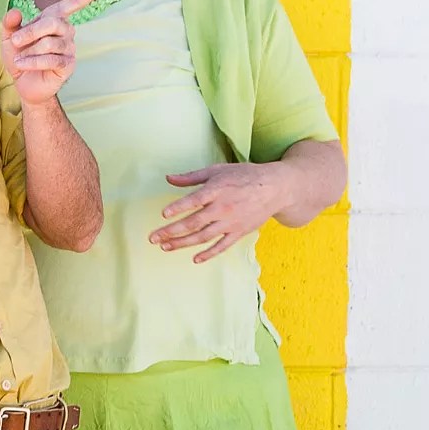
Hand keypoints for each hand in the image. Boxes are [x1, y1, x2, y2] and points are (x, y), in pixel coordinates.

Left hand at [0, 0, 82, 107]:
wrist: (24, 83)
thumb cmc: (20, 55)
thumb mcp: (10, 38)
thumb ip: (10, 23)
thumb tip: (15, 11)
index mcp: (55, 19)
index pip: (73, 3)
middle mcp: (67, 31)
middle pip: (53, 23)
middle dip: (31, 32)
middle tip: (15, 41)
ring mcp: (69, 48)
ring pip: (49, 43)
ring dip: (29, 51)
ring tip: (20, 58)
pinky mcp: (68, 65)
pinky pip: (51, 60)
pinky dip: (32, 62)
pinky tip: (23, 64)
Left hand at [153, 163, 286, 261]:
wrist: (275, 188)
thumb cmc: (244, 176)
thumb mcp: (217, 171)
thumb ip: (191, 177)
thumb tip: (168, 178)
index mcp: (216, 190)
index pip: (194, 201)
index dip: (178, 207)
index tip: (163, 214)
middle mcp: (223, 208)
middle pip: (194, 223)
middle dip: (171, 231)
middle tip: (153, 238)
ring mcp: (231, 222)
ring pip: (203, 236)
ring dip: (183, 243)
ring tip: (165, 247)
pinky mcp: (239, 232)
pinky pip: (222, 246)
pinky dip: (209, 253)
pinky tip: (195, 259)